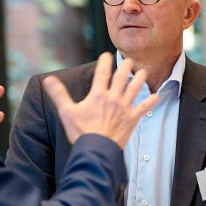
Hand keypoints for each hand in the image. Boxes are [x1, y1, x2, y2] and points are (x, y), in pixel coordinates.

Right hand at [43, 53, 159, 147]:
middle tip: (128, 60)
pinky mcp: (132, 119)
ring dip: (139, 79)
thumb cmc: (81, 132)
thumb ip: (59, 94)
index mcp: (98, 95)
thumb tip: (48, 79)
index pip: (102, 73)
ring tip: (143, 72)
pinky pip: (144, 108)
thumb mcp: (67, 112)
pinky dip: (150, 101)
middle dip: (125, 66)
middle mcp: (113, 98)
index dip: (104, 62)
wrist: (96, 150)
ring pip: (135, 89)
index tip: (106, 55)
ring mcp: (124, 108)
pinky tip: (156, 96)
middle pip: (121, 77)